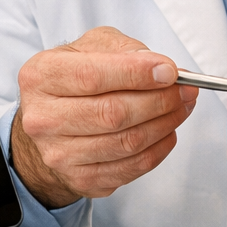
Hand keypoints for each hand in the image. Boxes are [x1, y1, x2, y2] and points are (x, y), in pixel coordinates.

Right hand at [10, 27, 198, 208]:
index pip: (92, 76)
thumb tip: (164, 70)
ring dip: (165, 124)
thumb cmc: (75, 79)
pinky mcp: (80, 179)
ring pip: (126, 143)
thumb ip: (125, 50)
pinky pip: (131, 167)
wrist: (51, 122)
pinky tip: (167, 131)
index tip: (169, 71)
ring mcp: (59, 155)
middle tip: (185, 90)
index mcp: (41, 77)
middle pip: (112, 113)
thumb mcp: (91, 47)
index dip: (136, 74)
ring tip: (181, 107)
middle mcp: (43, 119)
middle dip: (159, 100)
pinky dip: (158, 149)